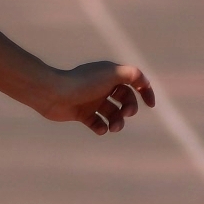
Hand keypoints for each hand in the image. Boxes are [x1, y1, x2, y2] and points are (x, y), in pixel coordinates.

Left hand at [33, 59, 152, 133]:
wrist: (53, 93)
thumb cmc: (82, 82)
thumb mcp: (111, 74)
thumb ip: (131, 74)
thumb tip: (144, 80)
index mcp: (110, 74)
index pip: (134, 81)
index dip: (145, 91)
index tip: (151, 105)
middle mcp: (102, 86)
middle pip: (125, 100)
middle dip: (129, 108)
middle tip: (125, 114)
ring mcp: (91, 100)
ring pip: (113, 114)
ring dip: (117, 122)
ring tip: (113, 127)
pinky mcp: (81, 113)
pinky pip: (98, 124)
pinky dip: (102, 128)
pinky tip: (100, 128)